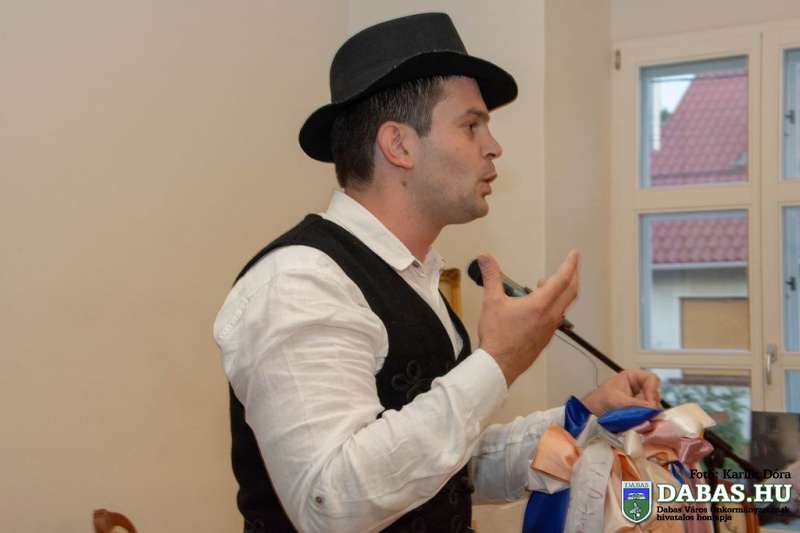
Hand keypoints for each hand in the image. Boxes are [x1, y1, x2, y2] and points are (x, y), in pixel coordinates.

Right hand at [477, 251, 578, 385]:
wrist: (499, 364)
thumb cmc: (497, 337)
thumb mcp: (492, 302)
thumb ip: (491, 277)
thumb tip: (485, 258)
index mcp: (540, 305)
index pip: (562, 279)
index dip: (570, 264)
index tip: (574, 255)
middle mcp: (550, 316)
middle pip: (570, 292)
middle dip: (572, 275)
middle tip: (571, 266)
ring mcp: (549, 328)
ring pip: (564, 305)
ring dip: (562, 291)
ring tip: (547, 283)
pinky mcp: (545, 337)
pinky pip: (556, 317)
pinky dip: (554, 304)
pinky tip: (539, 306)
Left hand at [580, 369, 661, 415]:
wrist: (593, 410)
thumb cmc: (601, 399)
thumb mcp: (617, 400)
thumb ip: (634, 403)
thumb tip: (652, 408)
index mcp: (633, 376)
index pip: (652, 379)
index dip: (653, 391)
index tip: (651, 405)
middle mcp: (639, 385)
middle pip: (654, 393)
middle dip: (652, 404)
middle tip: (648, 415)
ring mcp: (641, 397)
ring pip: (653, 404)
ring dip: (650, 412)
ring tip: (643, 419)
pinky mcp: (640, 408)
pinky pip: (648, 412)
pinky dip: (647, 417)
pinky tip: (642, 421)